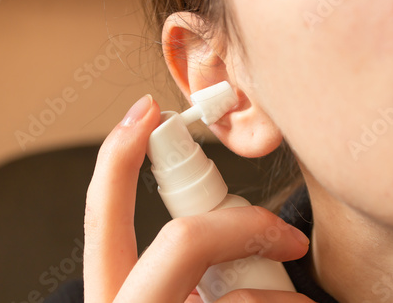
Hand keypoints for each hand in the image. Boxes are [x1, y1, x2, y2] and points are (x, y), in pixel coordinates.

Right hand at [83, 95, 314, 302]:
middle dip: (245, 229)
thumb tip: (225, 230)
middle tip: (288, 237)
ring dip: (282, 292)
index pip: (103, 219)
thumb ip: (179, 270)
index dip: (117, 158)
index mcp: (114, 298)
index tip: (147, 109)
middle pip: (184, 242)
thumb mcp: (176, 298)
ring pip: (240, 293)